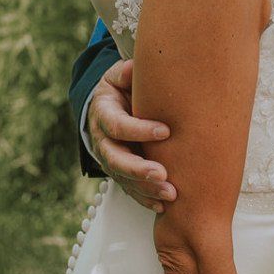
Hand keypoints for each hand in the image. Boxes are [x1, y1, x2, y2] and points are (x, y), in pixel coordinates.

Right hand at [86, 59, 174, 211]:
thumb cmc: (121, 89)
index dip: (139, 130)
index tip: (166, 131)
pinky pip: (130, 190)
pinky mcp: (120, 174)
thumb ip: (126, 73)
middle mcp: (102, 142)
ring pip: (124, 179)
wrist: (109, 107)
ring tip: (170, 194)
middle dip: (139, 169)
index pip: (117, 125)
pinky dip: (145, 199)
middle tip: (162, 174)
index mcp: (103, 114)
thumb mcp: (120, 76)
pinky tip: (162, 205)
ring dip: (146, 188)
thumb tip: (132, 68)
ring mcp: (110, 160)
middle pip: (116, 159)